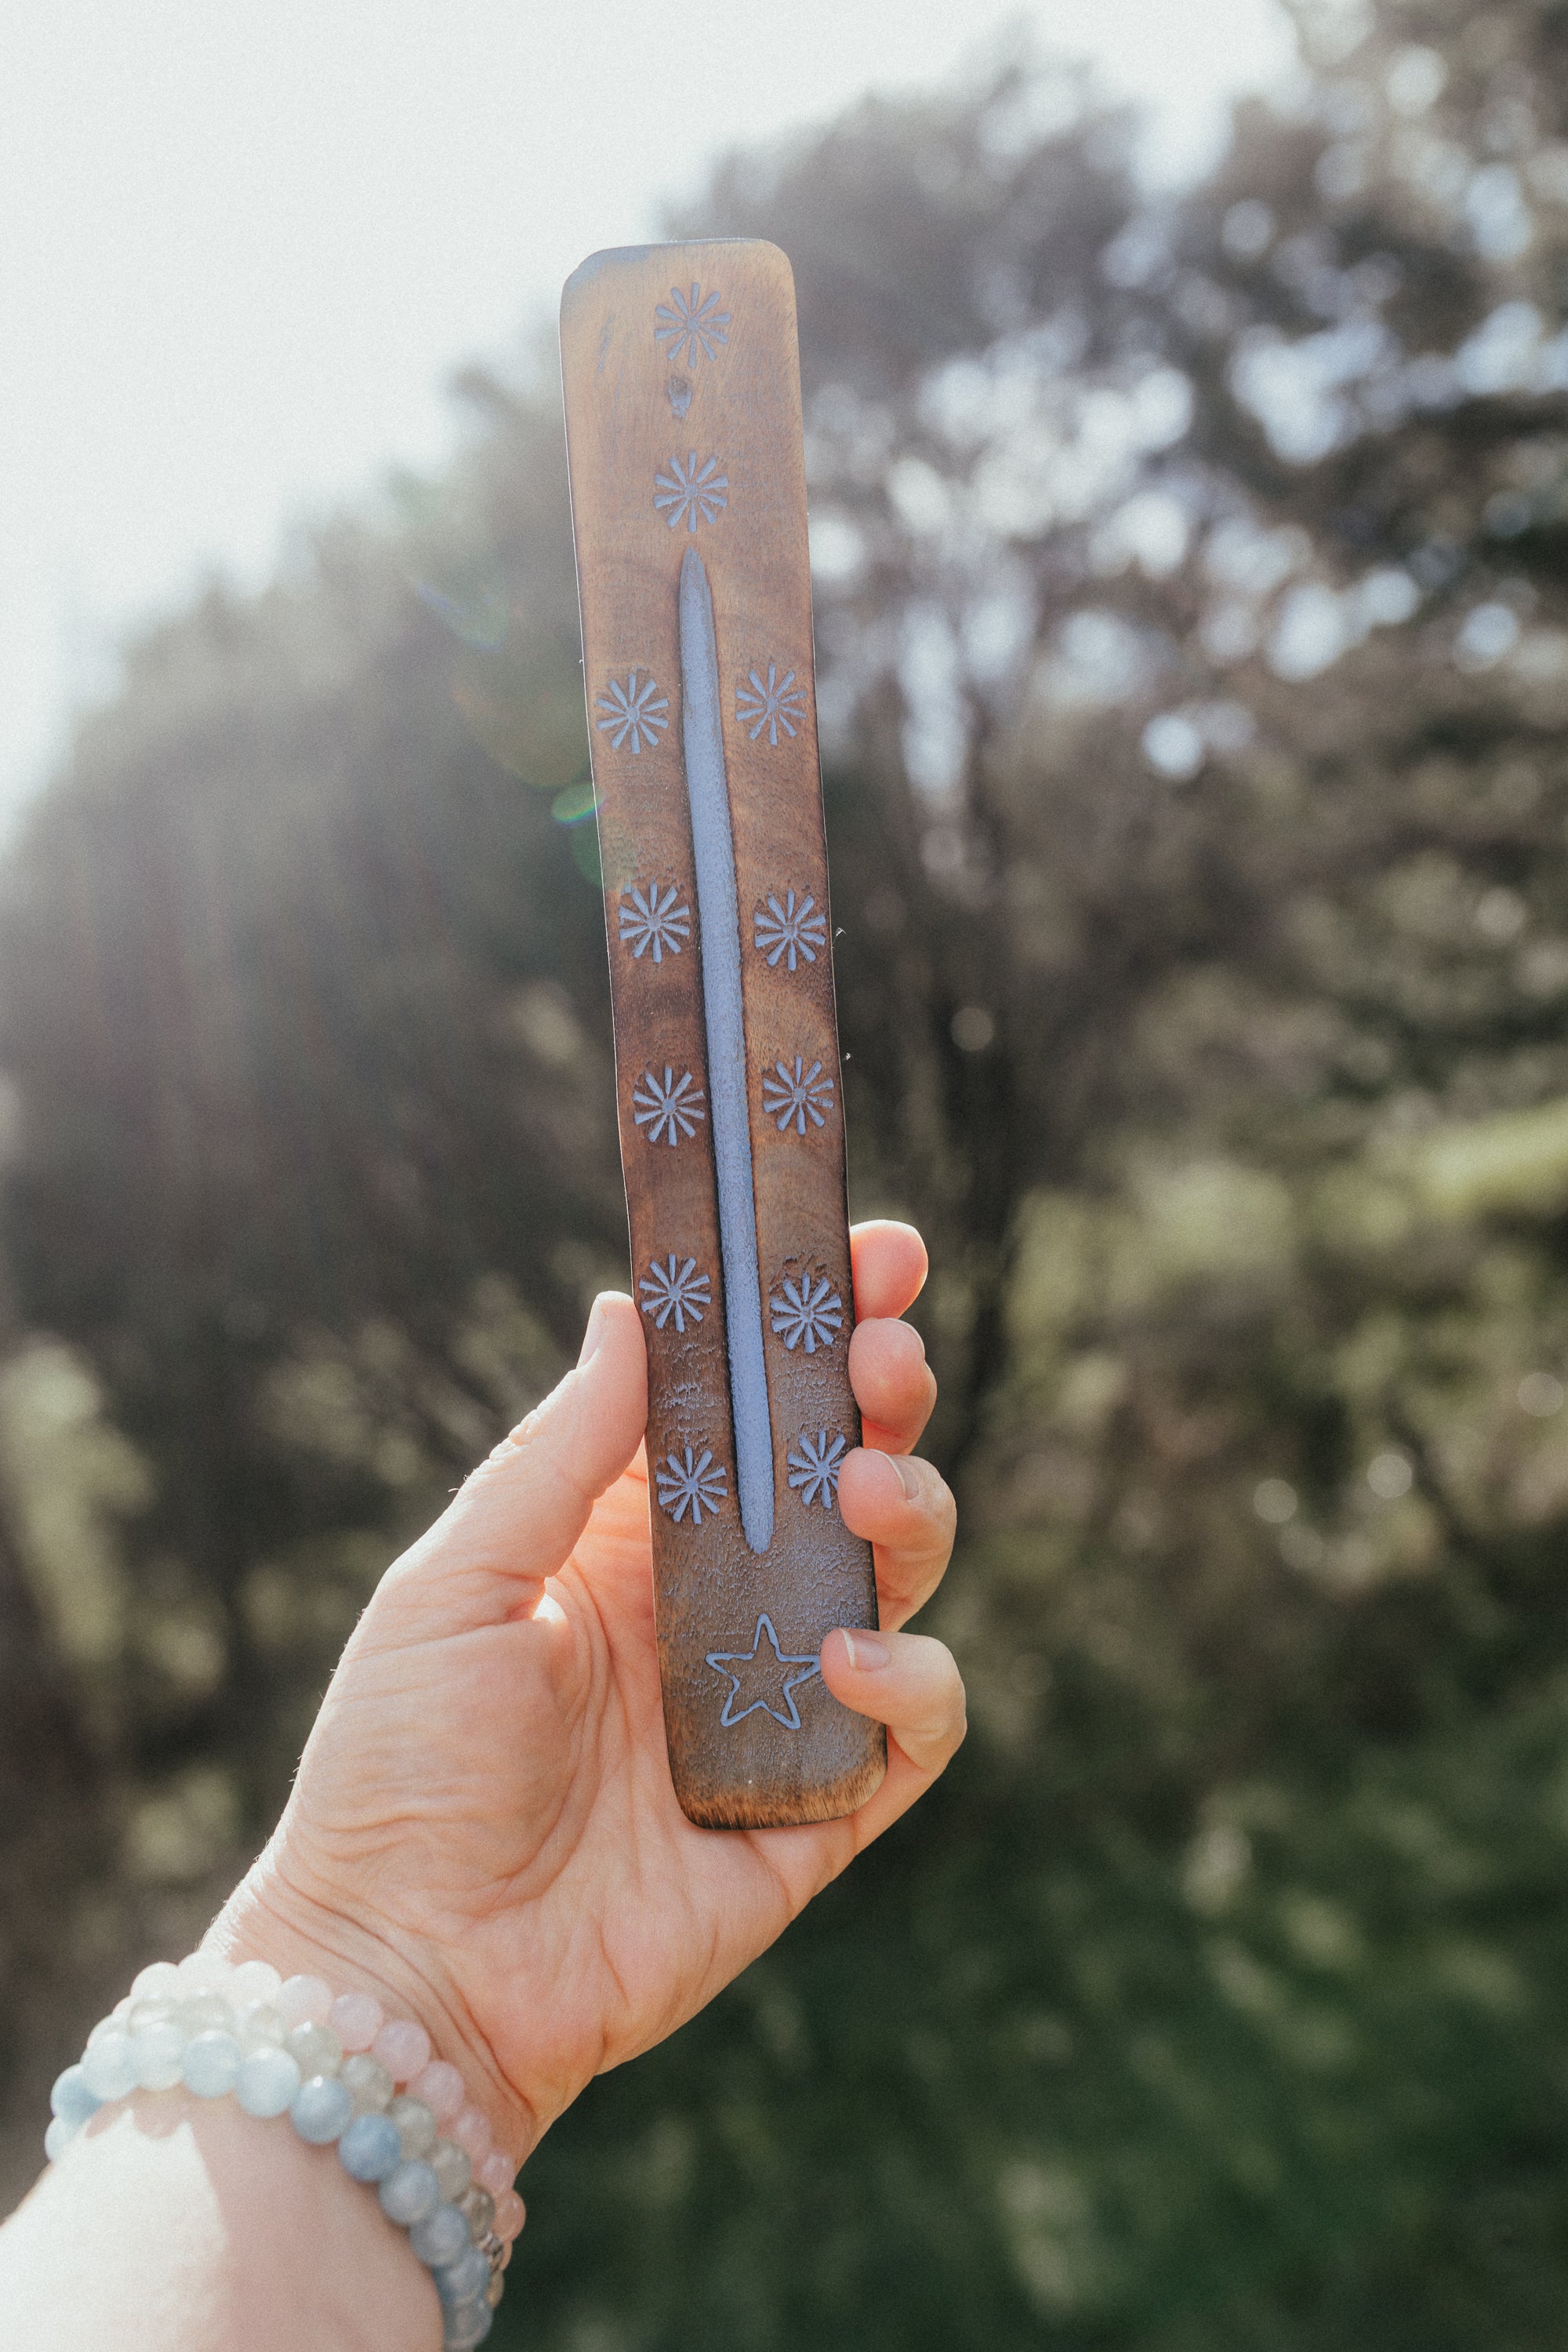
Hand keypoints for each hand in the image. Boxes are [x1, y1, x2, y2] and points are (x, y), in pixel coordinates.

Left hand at [216, 1220, 964, 2160]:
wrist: (407, 1972)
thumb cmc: (400, 1766)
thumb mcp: (461, 1580)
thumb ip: (560, 1451)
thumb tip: (633, 1310)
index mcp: (632, 1537)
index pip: (750, 1408)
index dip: (816, 1328)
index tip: (870, 1251)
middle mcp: (718, 1607)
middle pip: (843, 1472)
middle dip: (883, 1397)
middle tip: (881, 1354)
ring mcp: (776, 1703)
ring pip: (898, 1578)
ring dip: (910, 1514)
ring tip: (864, 1493)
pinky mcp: (818, 1812)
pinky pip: (913, 1732)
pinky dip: (914, 1683)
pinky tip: (849, 1659)